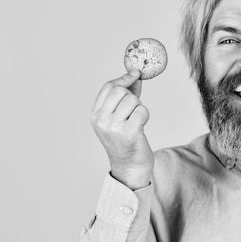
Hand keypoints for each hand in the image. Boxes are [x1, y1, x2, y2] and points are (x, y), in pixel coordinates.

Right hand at [90, 71, 152, 189]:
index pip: (108, 87)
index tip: (135, 74)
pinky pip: (142, 110)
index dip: (123, 79)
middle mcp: (101, 120)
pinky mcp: (129, 132)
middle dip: (133, 96)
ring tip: (136, 122)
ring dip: (139, 108)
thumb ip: (125, 97)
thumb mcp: (118, 118)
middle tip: (134, 109)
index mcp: (95, 115)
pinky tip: (141, 126)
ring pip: (133, 100)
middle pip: (121, 90)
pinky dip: (145, 116)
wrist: (130, 168)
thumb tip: (135, 76)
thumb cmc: (127, 141)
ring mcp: (114, 126)